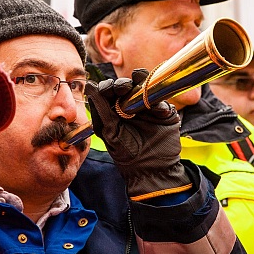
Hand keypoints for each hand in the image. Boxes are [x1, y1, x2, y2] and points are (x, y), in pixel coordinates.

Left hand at [85, 69, 191, 200]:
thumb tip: (89, 85)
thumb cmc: (126, 154)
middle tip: (125, 87)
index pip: (109, 90)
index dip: (108, 86)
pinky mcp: (164, 112)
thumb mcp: (110, 132)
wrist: (151, 170)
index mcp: (113, 110)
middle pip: (126, 86)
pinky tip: (158, 111)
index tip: (110, 89)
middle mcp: (129, 106)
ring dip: (143, 84)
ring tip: (142, 88)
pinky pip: (163, 101)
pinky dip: (160, 103)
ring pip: (145, 88)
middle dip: (124, 84)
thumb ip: (101, 108)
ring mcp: (147, 107)